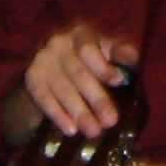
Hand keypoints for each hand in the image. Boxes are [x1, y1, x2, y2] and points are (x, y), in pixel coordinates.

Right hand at [19, 23, 136, 139]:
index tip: (119, 81)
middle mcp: (59, 42)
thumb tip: (133, 58)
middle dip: (96, 98)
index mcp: (82, 34)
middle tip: (111, 120)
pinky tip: (71, 129)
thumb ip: (121, 54)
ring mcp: (43, 59)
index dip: (103, 65)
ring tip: (94, 131)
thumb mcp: (108, 54)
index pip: (89, 48)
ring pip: (62, 88)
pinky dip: (58, 115)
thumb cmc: (91, 62)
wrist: (54, 70)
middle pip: (78, 72)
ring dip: (79, 111)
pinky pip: (44, 98)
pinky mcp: (32, 77)